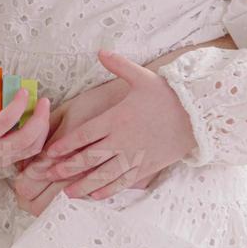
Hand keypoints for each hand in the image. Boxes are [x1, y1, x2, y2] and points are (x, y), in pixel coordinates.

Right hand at [0, 67, 52, 173]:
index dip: (18, 105)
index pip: (5, 121)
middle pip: (26, 139)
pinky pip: (30, 151)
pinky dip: (39, 136)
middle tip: (44, 101)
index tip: (24, 90)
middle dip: (40, 119)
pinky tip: (38, 121)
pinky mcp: (8, 162)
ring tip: (43, 109)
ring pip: (32, 147)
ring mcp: (2, 159)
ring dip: (42, 128)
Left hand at [17, 50, 194, 202]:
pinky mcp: (147, 167)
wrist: (197, 116)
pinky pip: (123, 182)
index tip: (50, 152)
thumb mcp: (142, 76)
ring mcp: (134, 156)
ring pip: (103, 175)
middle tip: (49, 175)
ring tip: (68, 193)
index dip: (66, 145)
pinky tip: (96, 196)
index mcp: (117, 119)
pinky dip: (108, 190)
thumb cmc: (168, 95)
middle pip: (89, 158)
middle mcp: (122, 140)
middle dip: (67, 168)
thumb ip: (118, 65)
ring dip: (84, 184)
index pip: (84, 135)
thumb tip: (100, 51)